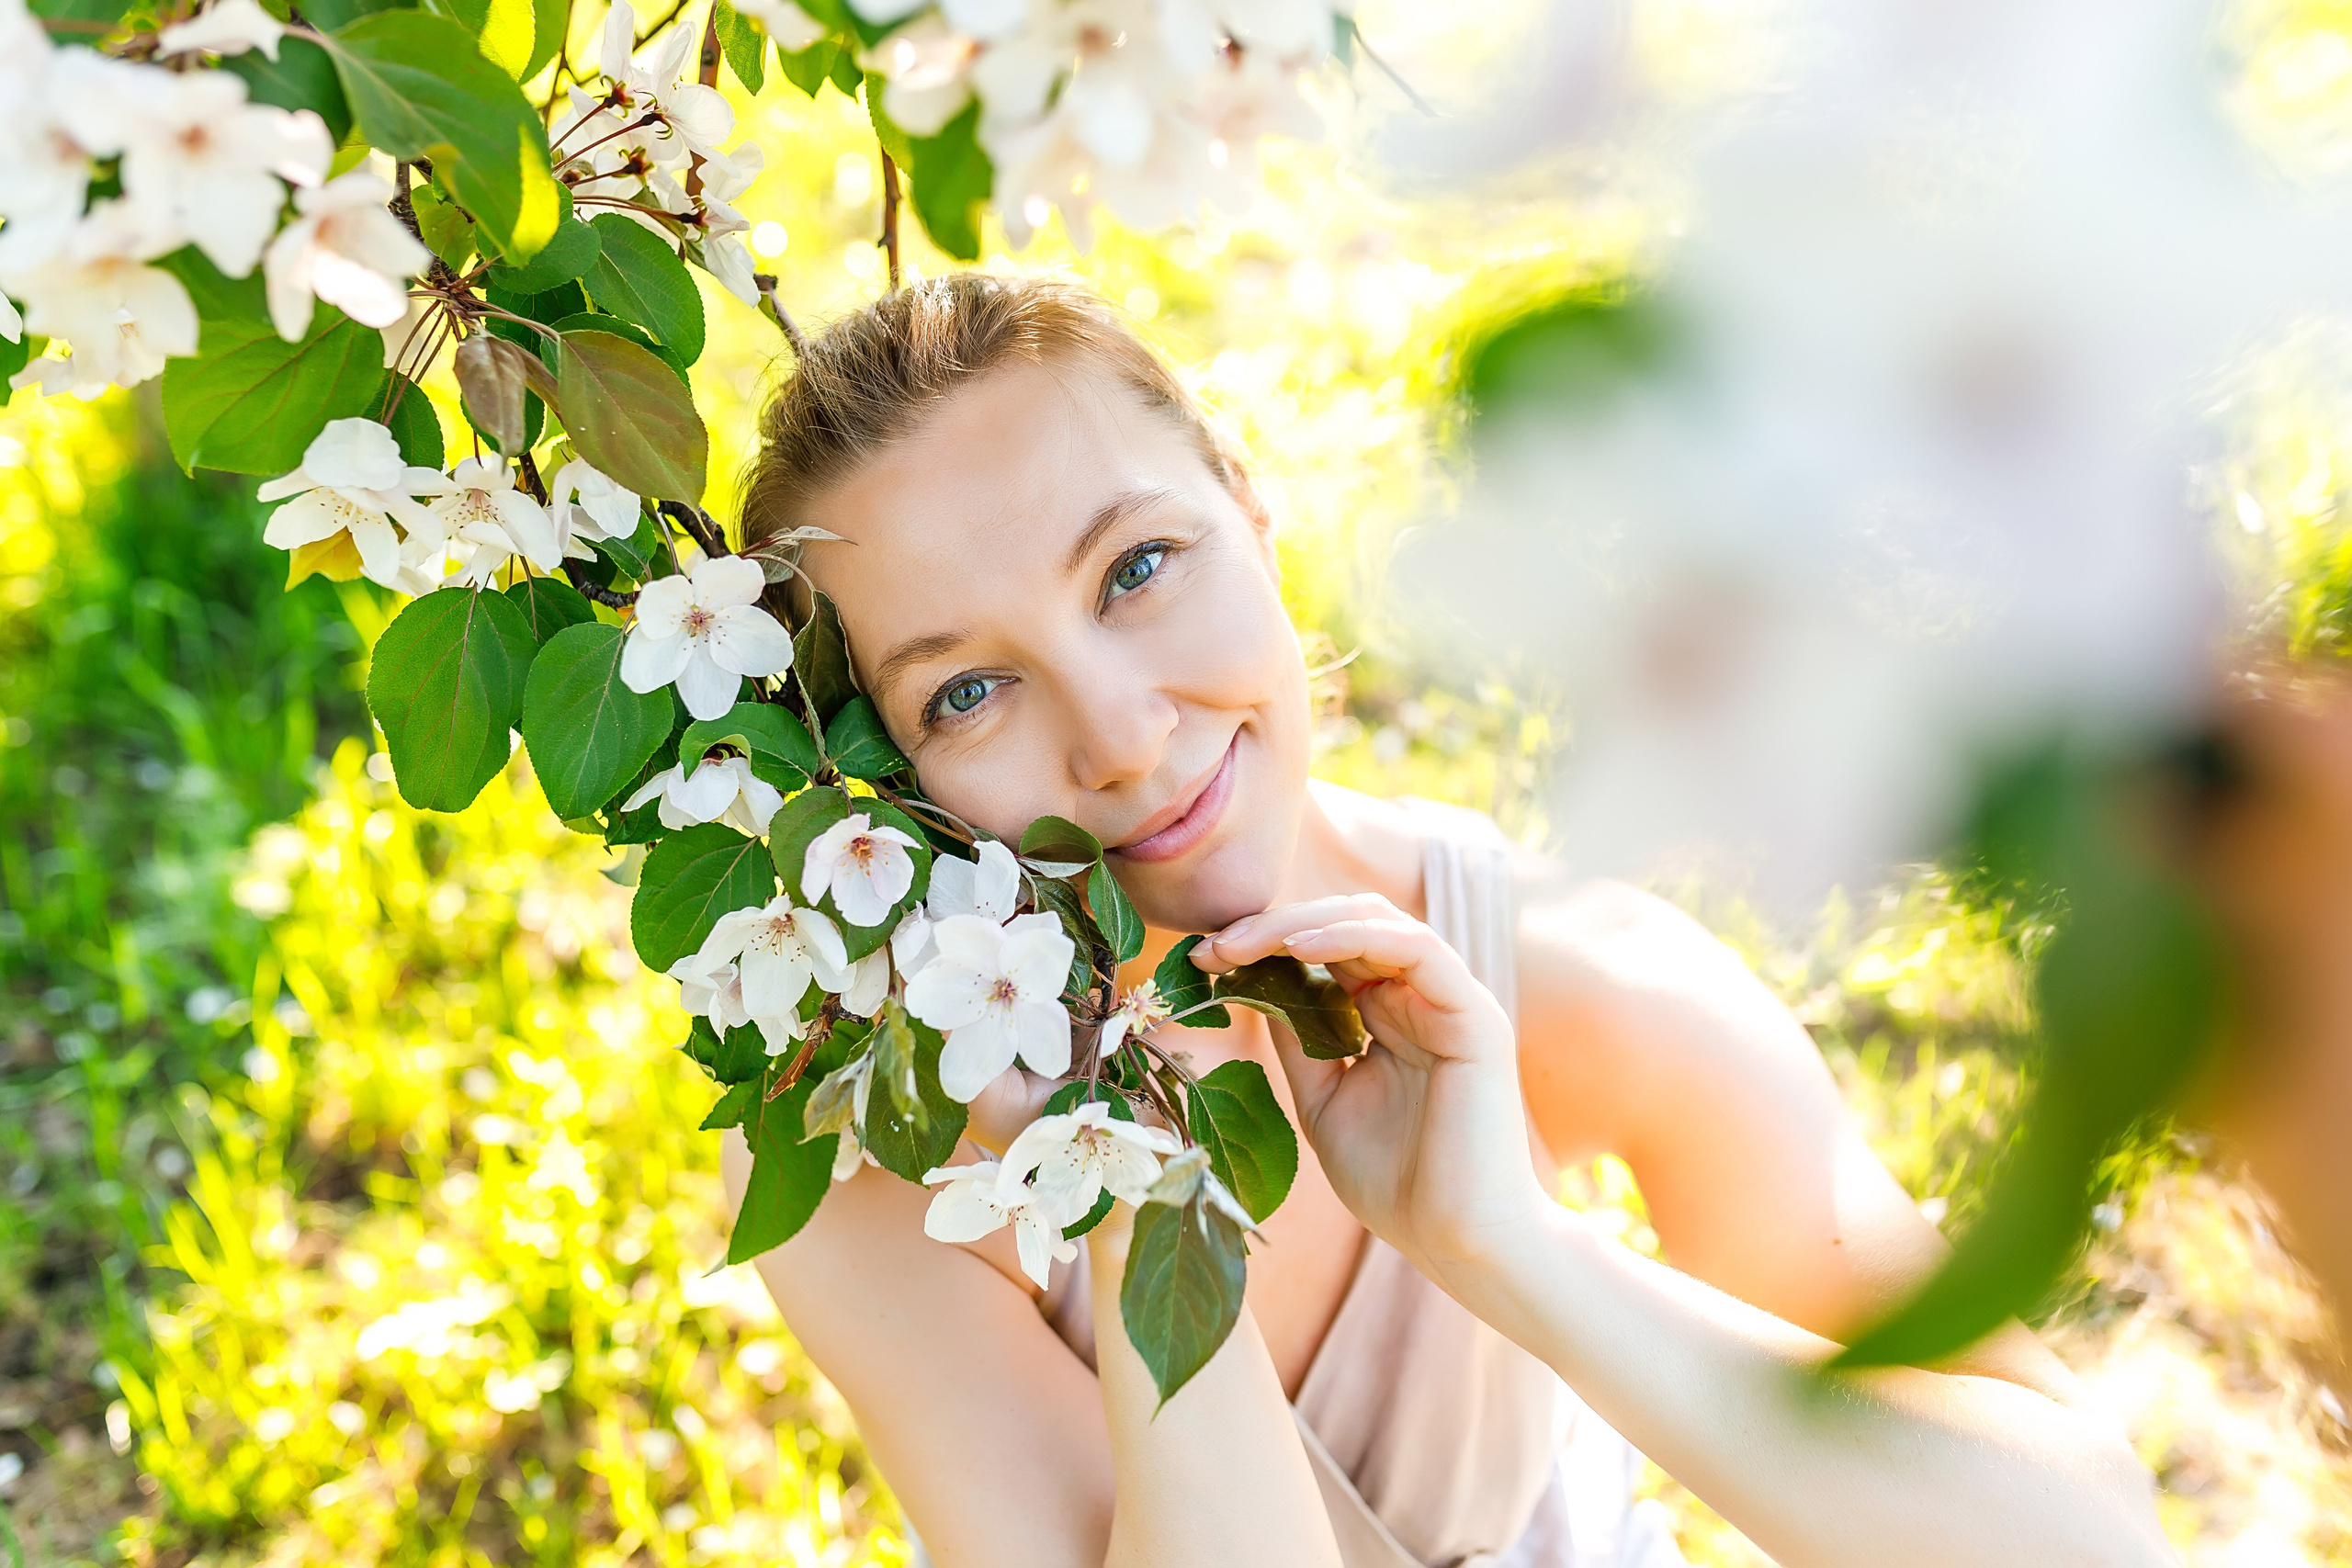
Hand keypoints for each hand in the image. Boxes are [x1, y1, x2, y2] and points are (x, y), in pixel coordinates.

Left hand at [1193, 896, 1553, 1285]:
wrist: (1459, 1244)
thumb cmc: (1398, 1185)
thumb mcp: (1324, 1101)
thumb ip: (1299, 1042)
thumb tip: (1254, 987)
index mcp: (1391, 1015)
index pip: (1329, 949)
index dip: (1265, 943)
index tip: (1204, 958)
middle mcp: (1421, 998)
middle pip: (1346, 922)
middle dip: (1273, 926)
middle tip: (1213, 945)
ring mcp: (1450, 1002)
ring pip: (1377, 922)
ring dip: (1303, 922)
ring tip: (1245, 941)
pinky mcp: (1474, 1016)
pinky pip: (1417, 949)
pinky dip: (1355, 937)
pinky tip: (1300, 947)